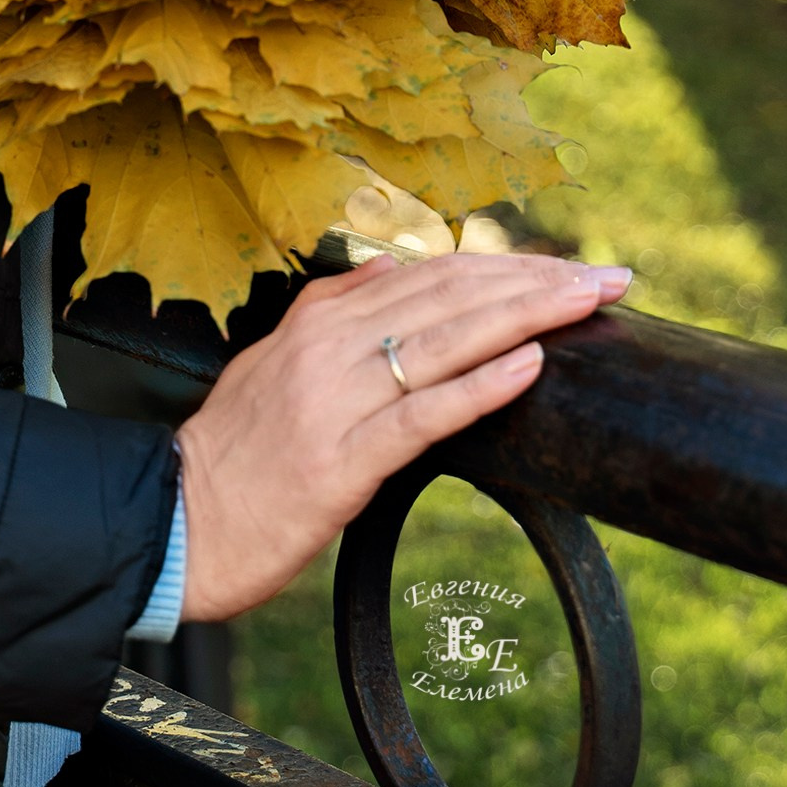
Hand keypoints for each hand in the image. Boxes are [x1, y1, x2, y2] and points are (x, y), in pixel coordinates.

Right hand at [174, 250, 631, 622]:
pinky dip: (480, 386)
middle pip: (451, 295)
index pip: (432, 273)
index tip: (571, 267)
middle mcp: (326, 344)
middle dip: (538, 281)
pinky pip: (422, 414)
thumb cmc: (237, 456)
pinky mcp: (340, 461)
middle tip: (610, 279)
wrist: (176, 522)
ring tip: (589, 304)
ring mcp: (333, 399)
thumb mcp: (280, 368)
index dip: (509, 264)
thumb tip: (402, 285)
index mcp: (318, 317)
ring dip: (527, 316)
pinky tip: (529, 368)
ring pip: (445, 341)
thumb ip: (340, 325)